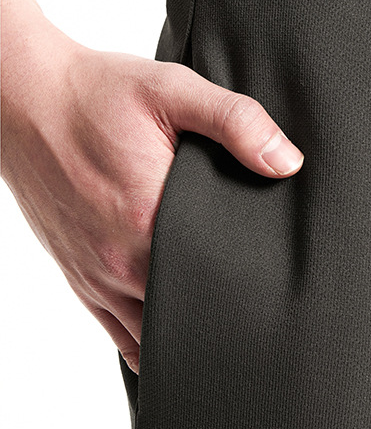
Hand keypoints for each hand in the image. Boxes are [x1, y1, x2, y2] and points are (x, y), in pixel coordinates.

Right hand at [1, 20, 303, 373]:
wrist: (25, 99)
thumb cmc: (97, 93)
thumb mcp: (172, 89)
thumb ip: (236, 121)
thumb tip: (288, 162)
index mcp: (148, 217)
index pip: (219, 278)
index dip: (256, 283)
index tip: (282, 276)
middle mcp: (119, 259)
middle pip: (191, 313)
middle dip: (229, 311)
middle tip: (268, 302)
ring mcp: (96, 275)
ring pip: (156, 336)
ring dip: (193, 328)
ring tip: (233, 317)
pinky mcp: (80, 278)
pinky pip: (122, 335)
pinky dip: (155, 339)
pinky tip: (186, 331)